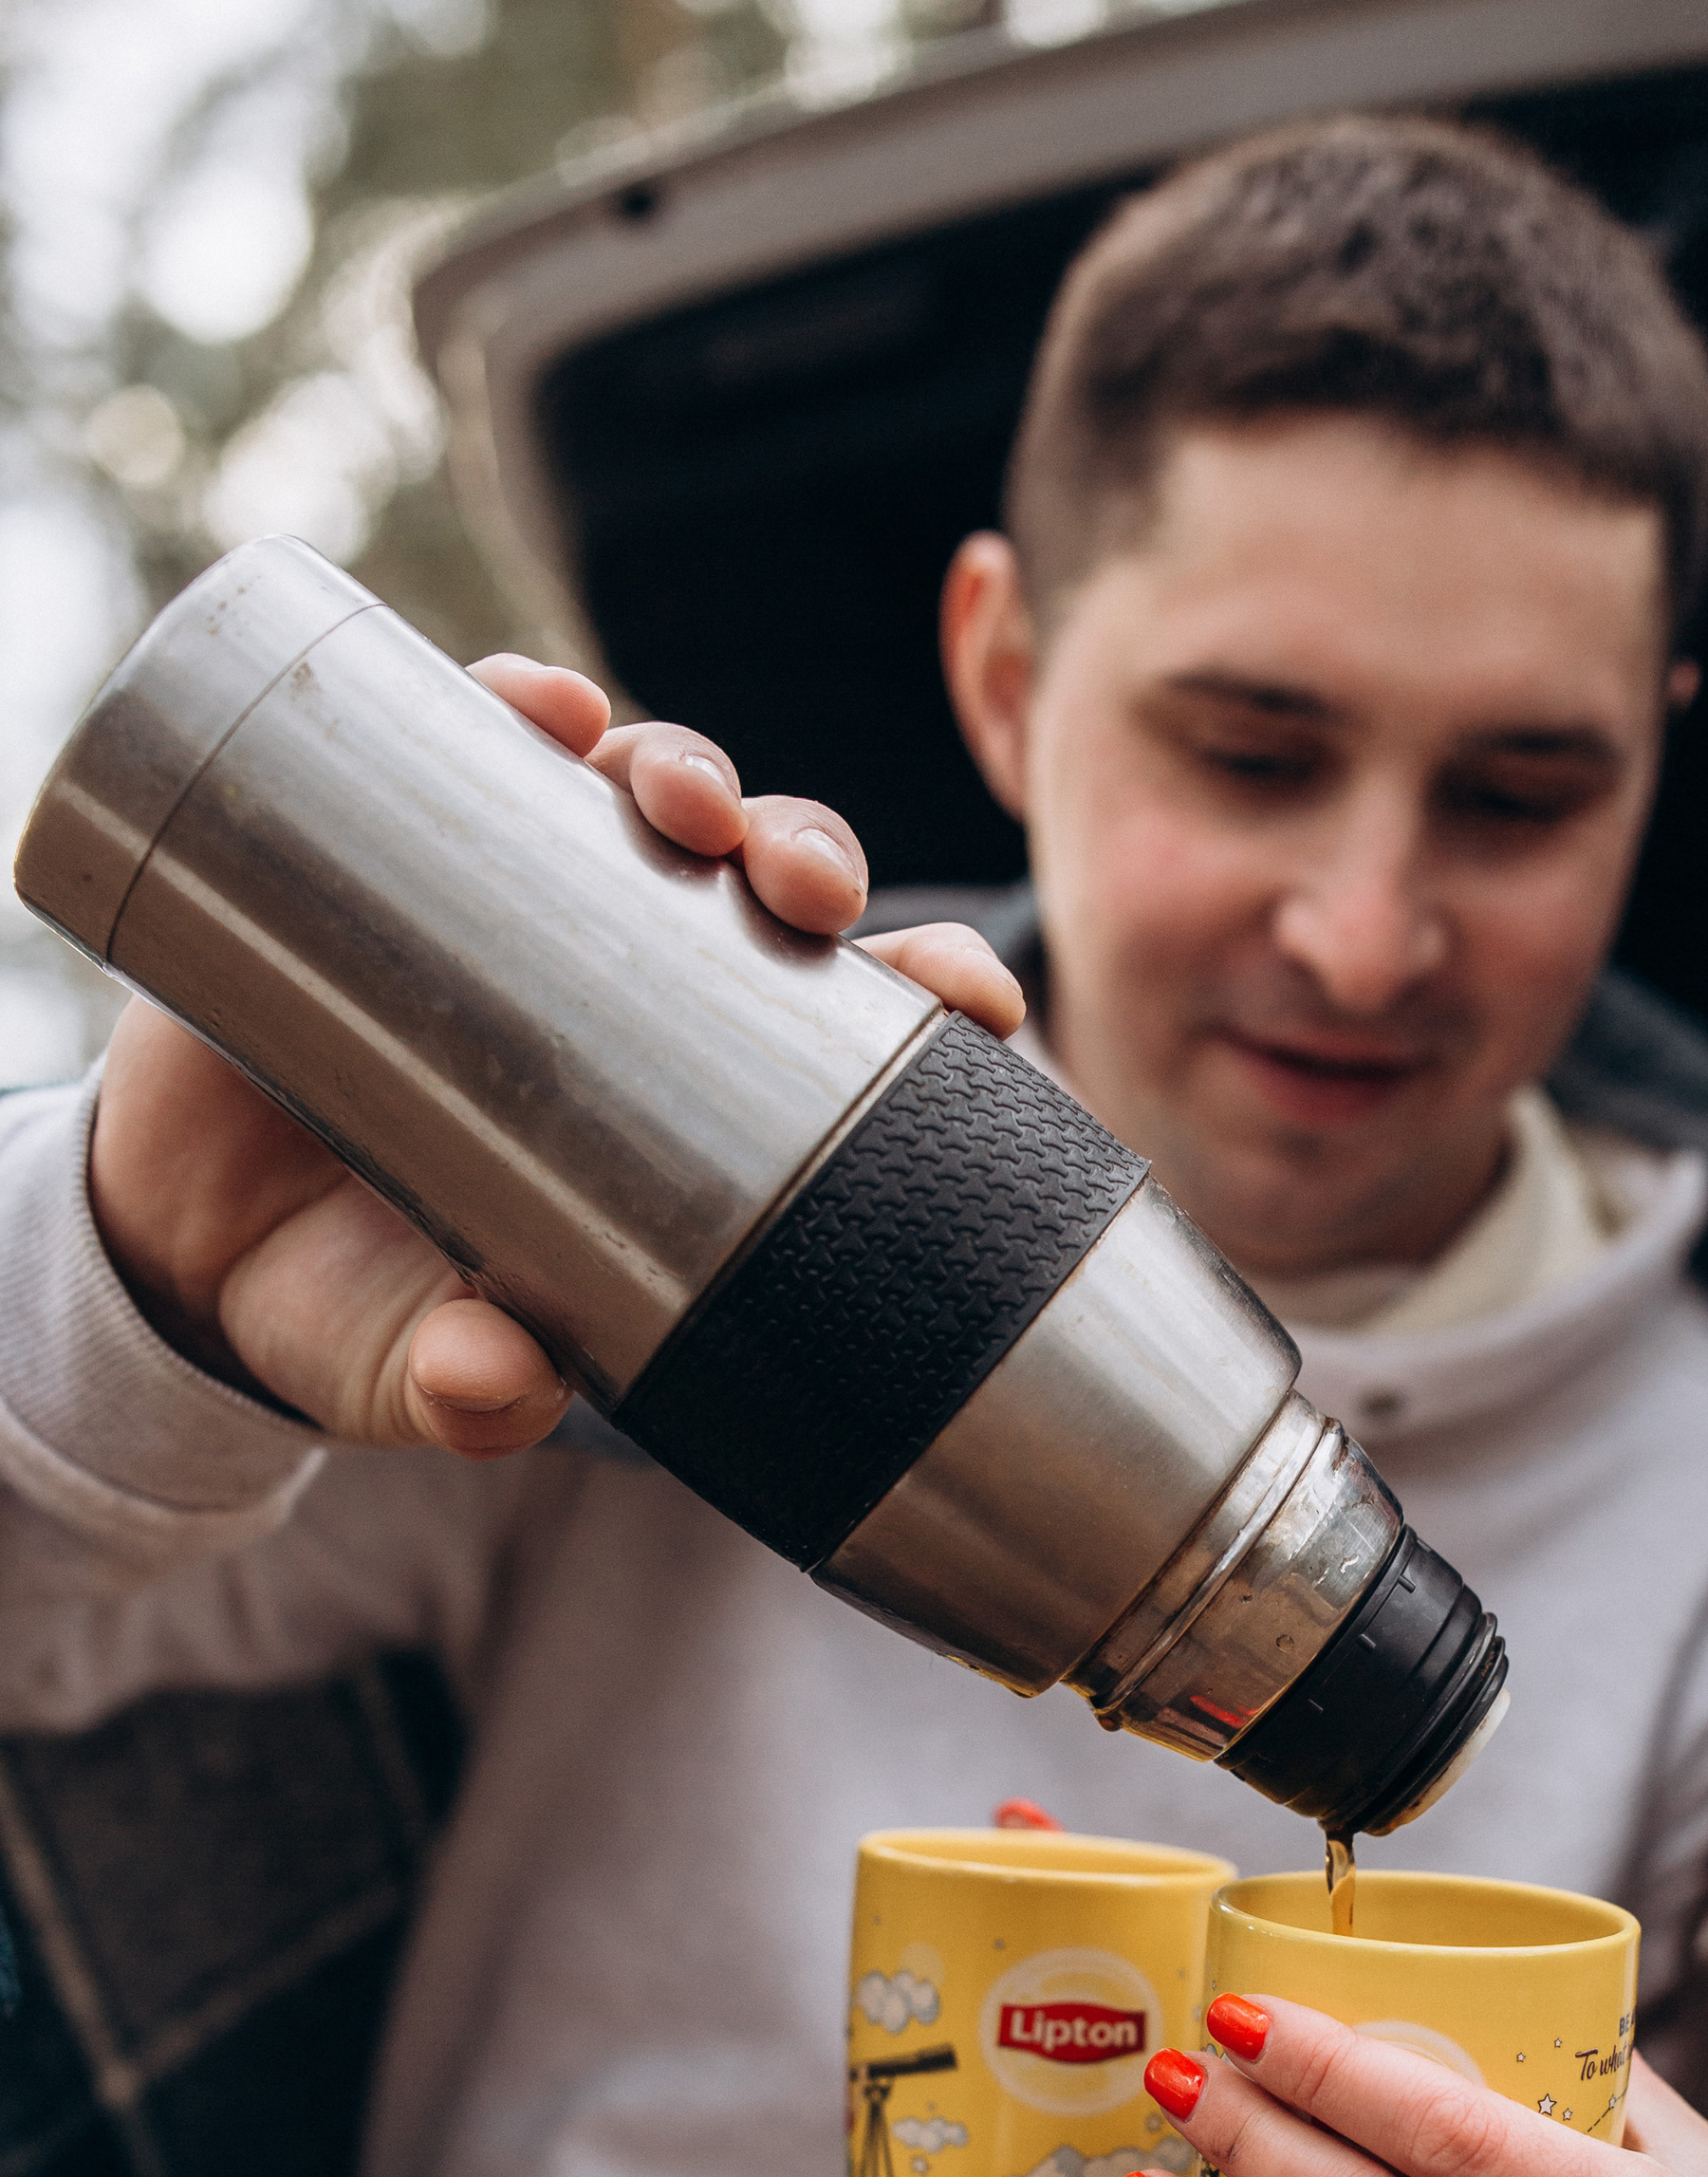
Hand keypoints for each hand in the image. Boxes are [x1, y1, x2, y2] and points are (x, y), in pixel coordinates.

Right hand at [86, 656, 1024, 1452]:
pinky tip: (542, 701)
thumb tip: (502, 1387)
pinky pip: (478, 742)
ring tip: (671, 797)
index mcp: (702, 1104)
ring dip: (683, 767)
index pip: (858, 1026)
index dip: (929, 992)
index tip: (976, 1000)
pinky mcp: (390, 846)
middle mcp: (634, 983)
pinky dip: (521, 704)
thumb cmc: (355, 1306)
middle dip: (809, 856)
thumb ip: (465, 1393)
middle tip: (804, 888)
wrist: (180, 1236)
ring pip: (644, 793)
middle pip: (765, 884)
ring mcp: (519, 900)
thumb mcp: (413, 1368)